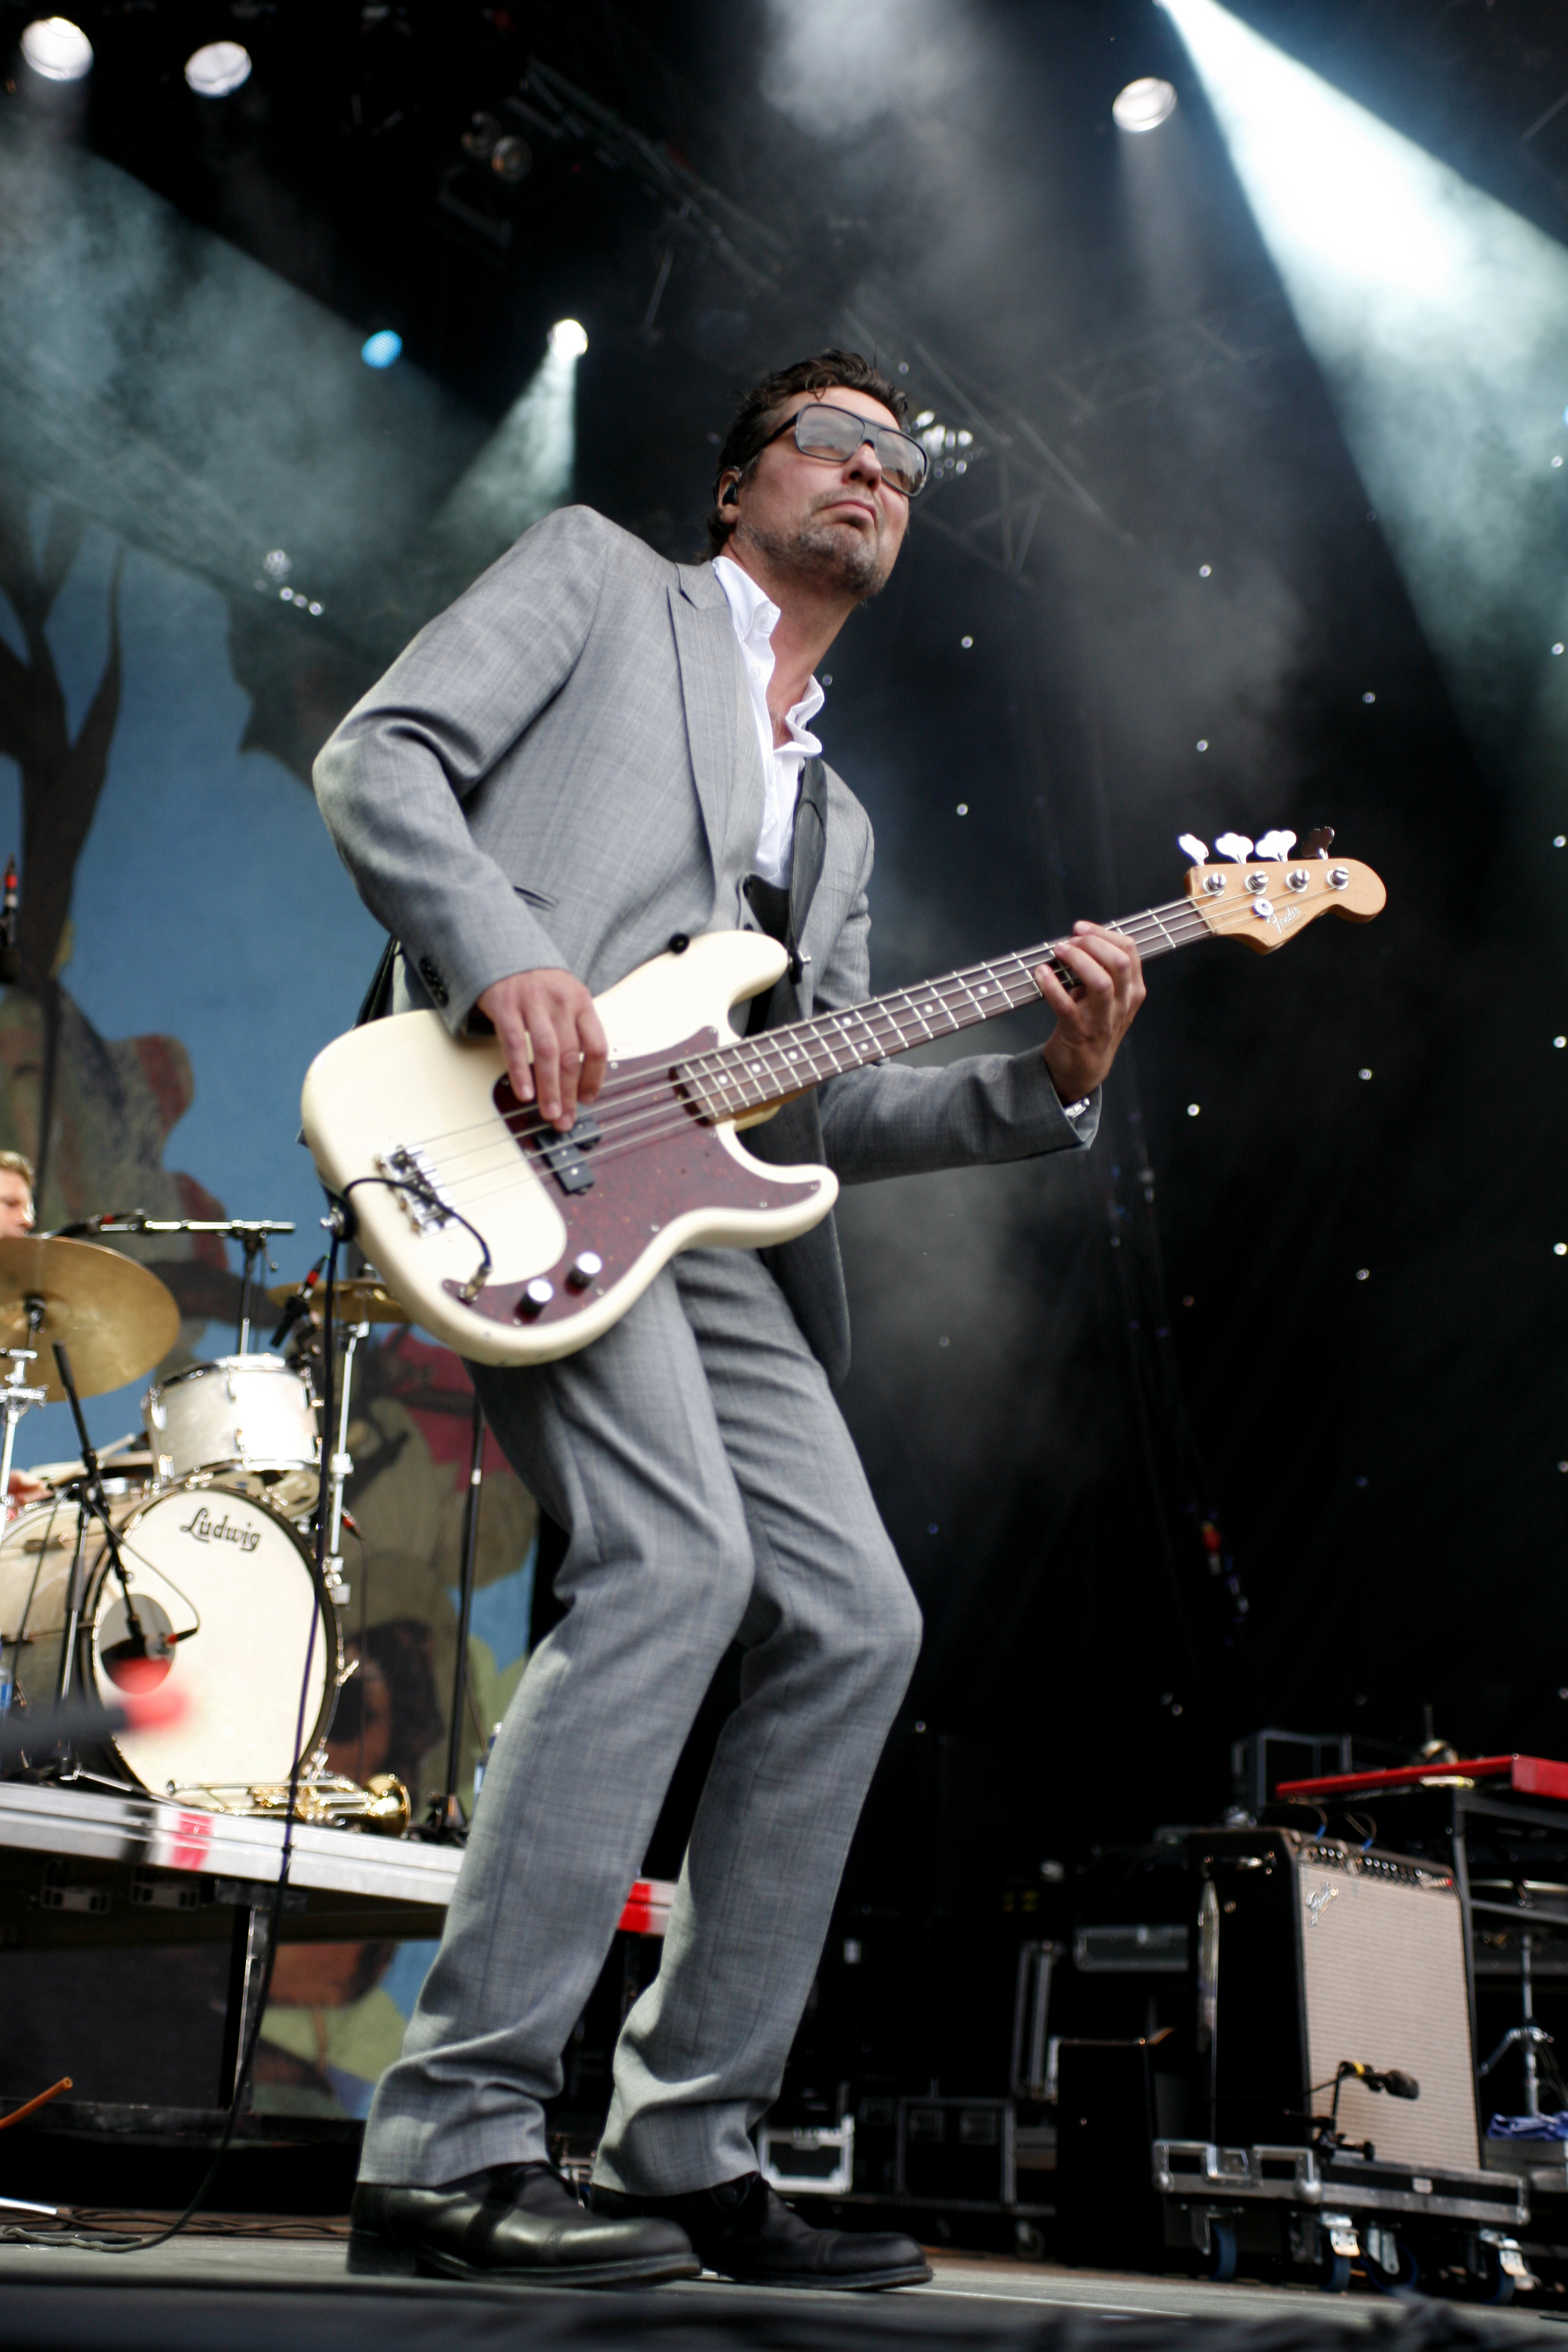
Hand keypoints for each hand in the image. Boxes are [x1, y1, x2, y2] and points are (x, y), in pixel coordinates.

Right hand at [476, 969, 607, 1131]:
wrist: (503, 949)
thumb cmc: (538, 981)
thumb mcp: (565, 997)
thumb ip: (574, 1029)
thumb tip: (580, 1077)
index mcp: (581, 1002)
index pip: (597, 1046)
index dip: (595, 1078)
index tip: (588, 1099)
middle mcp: (560, 1002)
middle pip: (572, 1055)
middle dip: (570, 1093)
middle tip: (566, 1117)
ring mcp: (532, 1003)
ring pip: (547, 1053)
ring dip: (549, 1088)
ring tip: (549, 1111)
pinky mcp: (506, 1006)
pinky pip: (514, 1044)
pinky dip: (520, 1071)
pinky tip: (525, 1092)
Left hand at [1033, 923, 1144, 1103]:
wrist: (1084, 1068)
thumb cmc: (1093, 1025)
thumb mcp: (1108, 998)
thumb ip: (1101, 970)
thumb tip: (1080, 940)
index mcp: (1132, 990)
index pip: (1129, 950)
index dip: (1104, 933)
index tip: (1081, 928)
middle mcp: (1123, 1004)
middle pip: (1119, 962)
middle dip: (1092, 943)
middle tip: (1070, 941)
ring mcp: (1103, 1019)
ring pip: (1101, 982)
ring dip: (1077, 960)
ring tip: (1059, 951)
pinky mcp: (1079, 1032)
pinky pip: (1066, 1006)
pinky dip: (1051, 986)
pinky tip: (1041, 973)